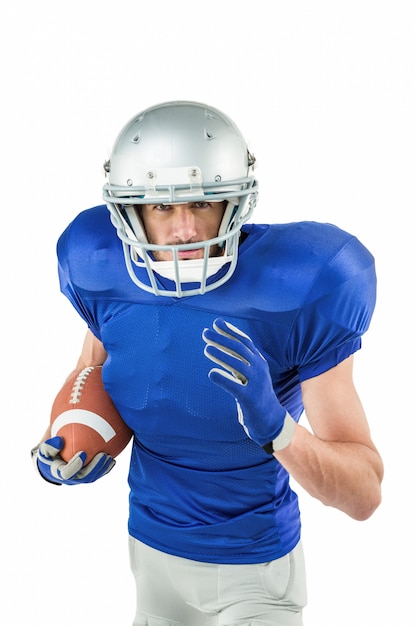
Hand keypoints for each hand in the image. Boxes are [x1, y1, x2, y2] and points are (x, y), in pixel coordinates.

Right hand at [34, 436, 114, 484]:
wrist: (52, 462)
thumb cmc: (49, 452)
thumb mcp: (44, 448)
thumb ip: (49, 445)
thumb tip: (60, 440)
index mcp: (58, 473)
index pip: (67, 473)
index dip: (75, 465)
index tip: (83, 452)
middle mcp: (70, 480)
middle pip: (84, 477)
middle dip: (95, 467)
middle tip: (103, 455)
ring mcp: (79, 479)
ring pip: (92, 477)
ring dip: (102, 468)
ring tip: (110, 457)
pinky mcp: (86, 477)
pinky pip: (96, 475)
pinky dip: (105, 469)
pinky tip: (112, 459)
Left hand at [202, 318, 286, 446]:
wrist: (270, 420)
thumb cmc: (255, 394)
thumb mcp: (249, 374)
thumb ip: (237, 360)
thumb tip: (218, 343)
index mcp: (259, 362)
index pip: (244, 341)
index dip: (230, 331)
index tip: (216, 323)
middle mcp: (259, 370)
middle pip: (240, 349)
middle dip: (222, 339)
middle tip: (205, 333)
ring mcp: (256, 384)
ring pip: (238, 365)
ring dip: (222, 355)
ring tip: (207, 349)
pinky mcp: (250, 399)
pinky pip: (234, 386)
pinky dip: (223, 379)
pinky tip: (212, 374)